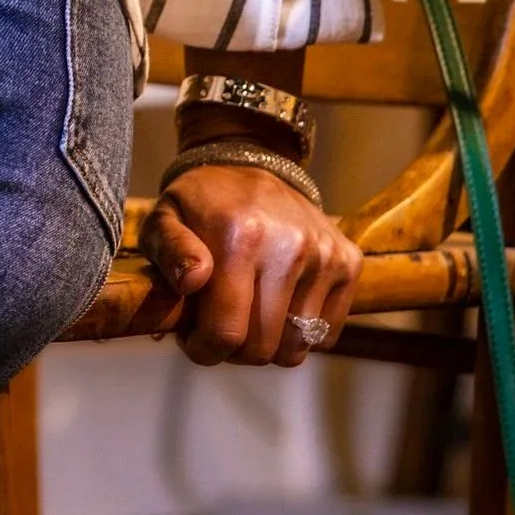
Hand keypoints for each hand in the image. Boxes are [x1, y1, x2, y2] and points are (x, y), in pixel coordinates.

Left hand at [138, 162, 360, 368]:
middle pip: (262, 348)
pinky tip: (279, 307)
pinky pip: (326, 334)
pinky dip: (301, 333)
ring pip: (296, 348)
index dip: (204, 350)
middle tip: (220, 326)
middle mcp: (289, 247)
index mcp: (239, 238)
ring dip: (268, 346)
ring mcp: (325, 256)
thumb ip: (169, 251)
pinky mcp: (349, 263)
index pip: (226, 333)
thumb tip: (193, 281)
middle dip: (233, 351)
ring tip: (248, 318)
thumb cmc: (201, 204)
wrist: (253, 163)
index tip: (194, 337)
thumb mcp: (165, 219)